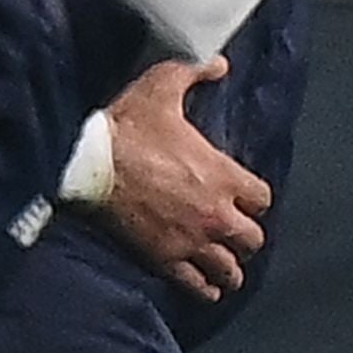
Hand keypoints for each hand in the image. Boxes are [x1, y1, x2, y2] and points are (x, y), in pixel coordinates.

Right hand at [94, 58, 270, 299]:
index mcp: (224, 175)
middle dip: (247, 236)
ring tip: (227, 269)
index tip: (245, 198)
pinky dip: (205, 288)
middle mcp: (216, 213)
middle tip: (237, 234)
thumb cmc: (129, 126)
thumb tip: (219, 63)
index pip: (263, 199)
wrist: (90, 164)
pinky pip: (197, 285)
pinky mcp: (165, 259)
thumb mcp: (164, 85)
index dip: (255, 199)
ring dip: (231, 268)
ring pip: (230, 269)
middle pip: (253, 239)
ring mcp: (192, 240)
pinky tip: (207, 288)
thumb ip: (196, 71)